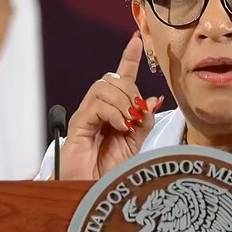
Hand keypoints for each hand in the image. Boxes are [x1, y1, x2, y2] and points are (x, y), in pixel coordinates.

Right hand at [53, 31, 164, 179]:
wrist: (94, 191)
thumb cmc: (111, 171)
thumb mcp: (136, 144)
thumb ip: (144, 121)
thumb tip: (154, 99)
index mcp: (114, 111)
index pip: (121, 78)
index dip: (129, 58)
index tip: (136, 40)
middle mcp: (98, 109)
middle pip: (113, 78)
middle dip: (130, 91)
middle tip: (137, 115)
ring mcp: (86, 115)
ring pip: (104, 86)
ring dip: (123, 102)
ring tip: (127, 123)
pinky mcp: (78, 123)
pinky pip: (97, 104)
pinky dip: (113, 112)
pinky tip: (119, 126)